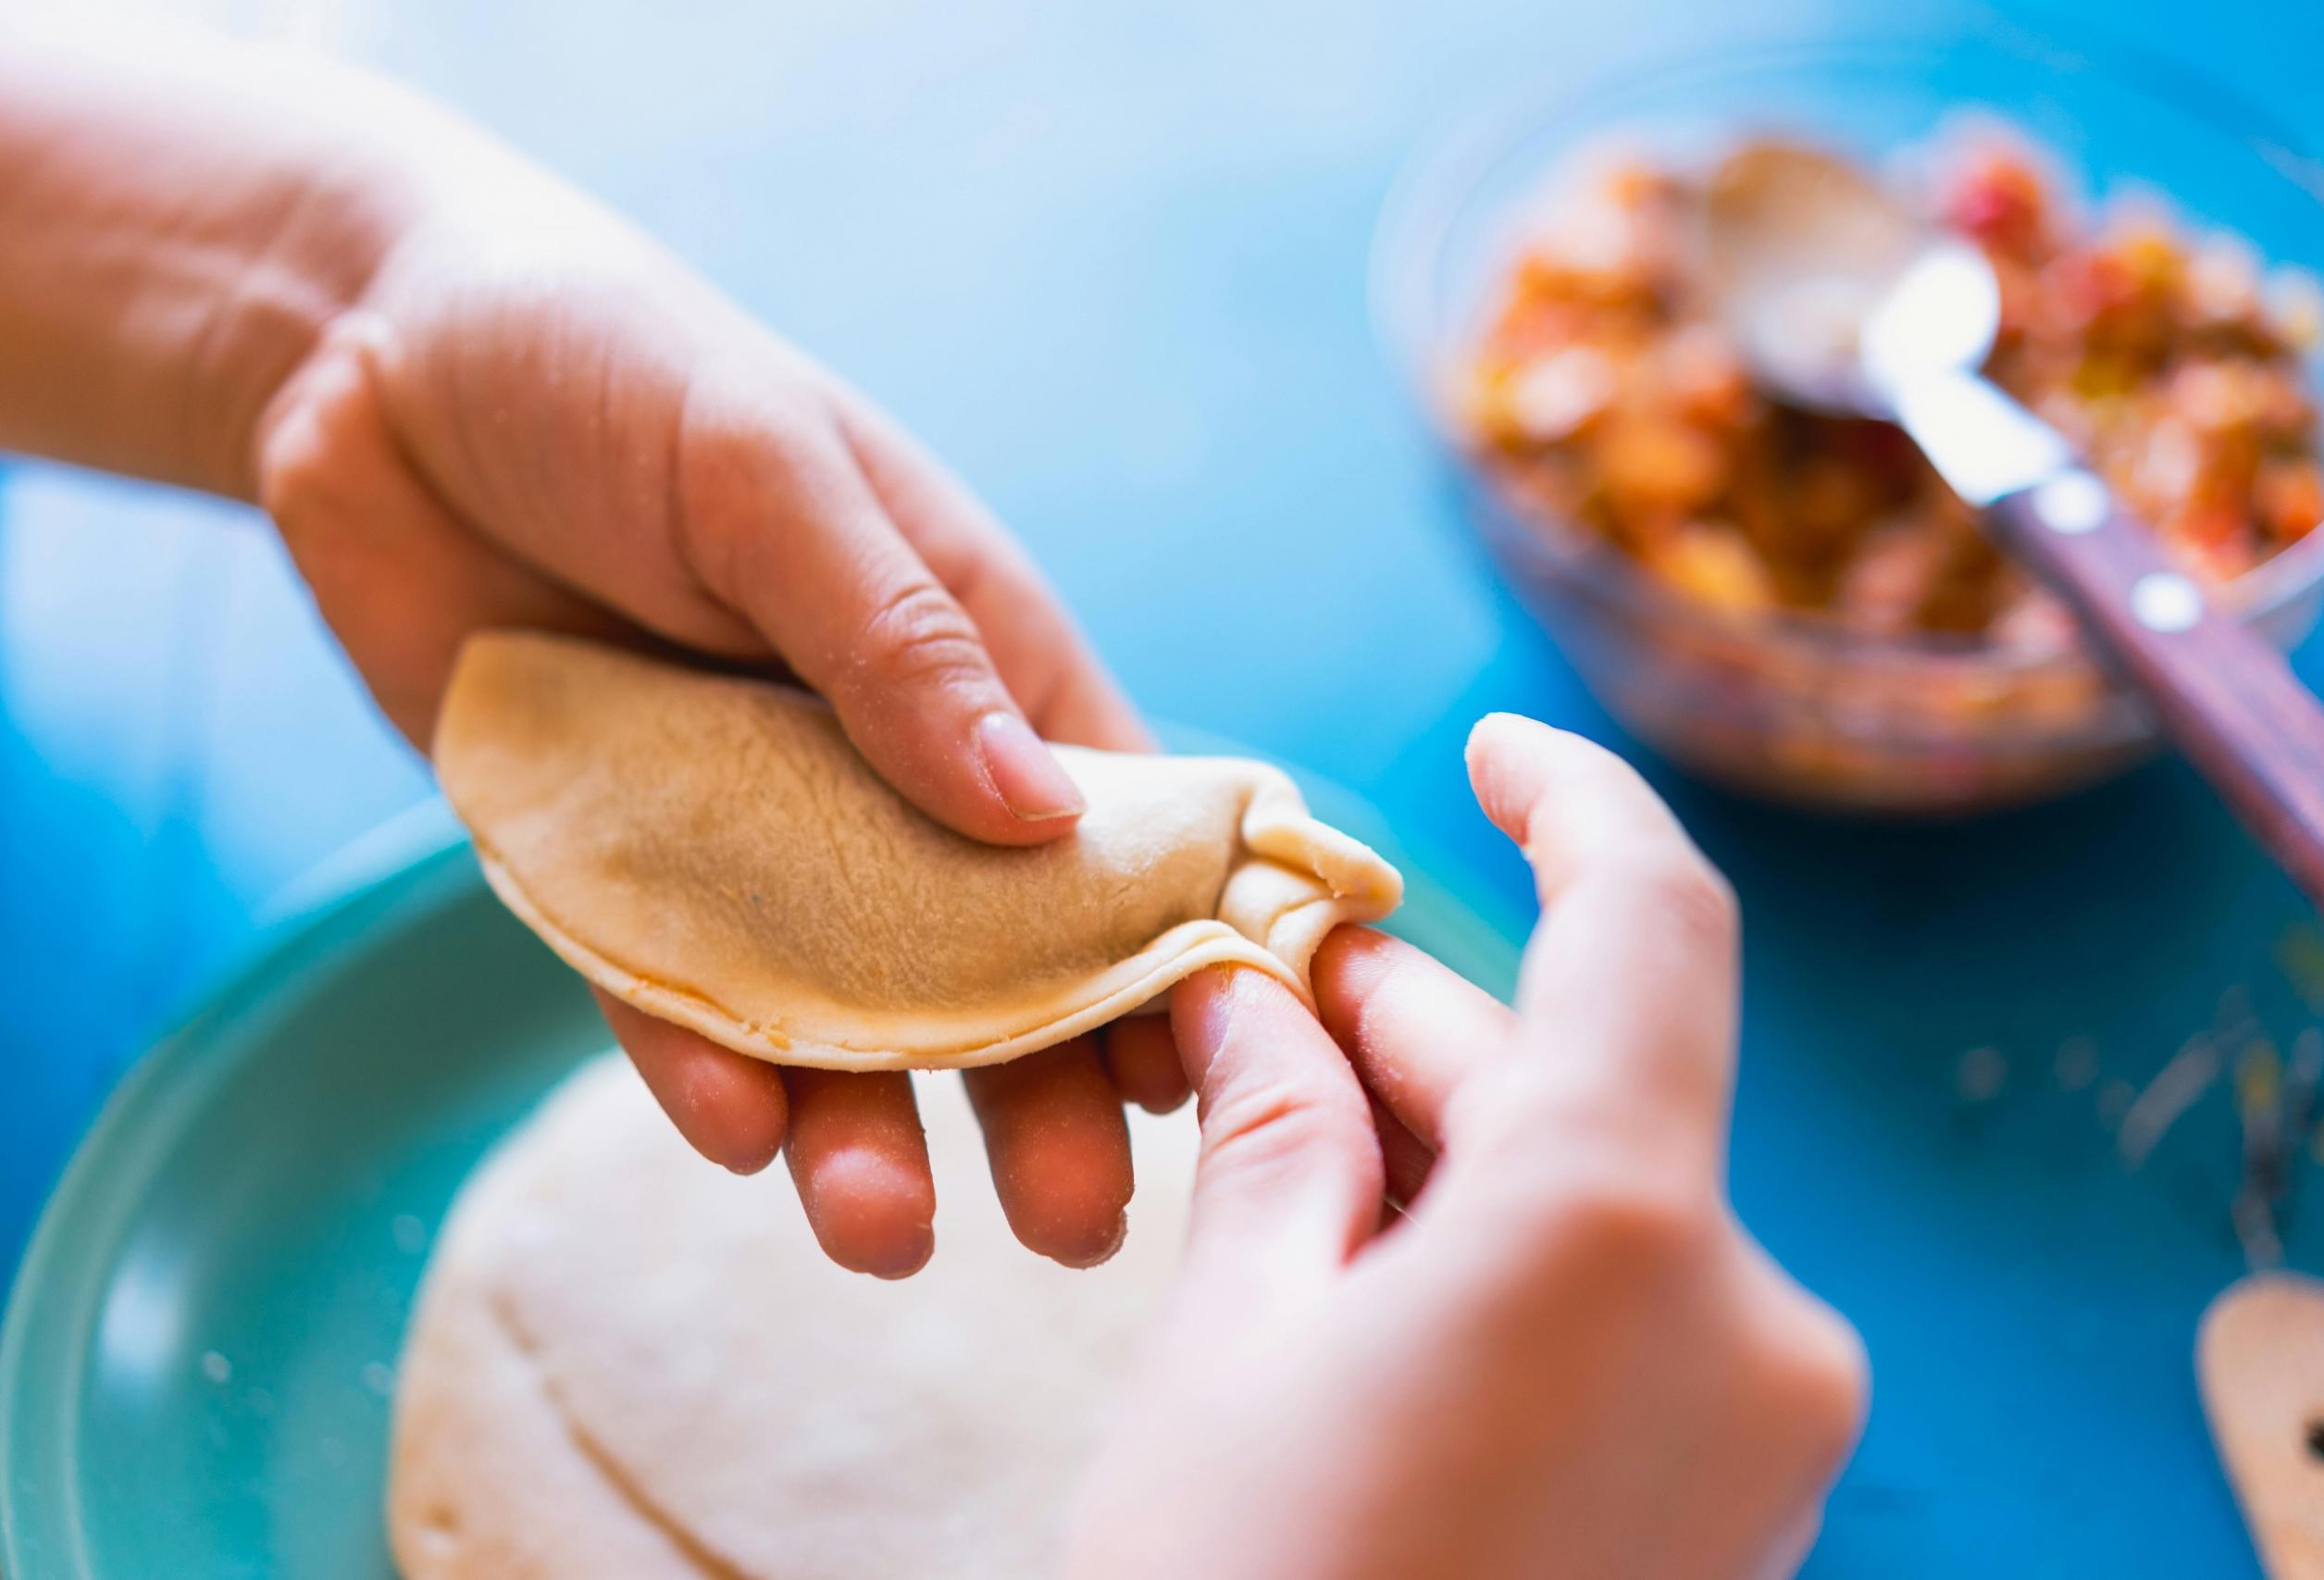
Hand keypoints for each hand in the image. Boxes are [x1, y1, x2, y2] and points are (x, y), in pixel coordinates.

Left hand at [0, 27, 1177, 1276]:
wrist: (370, 367)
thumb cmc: (622, 367)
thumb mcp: (775, 473)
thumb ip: (901, 643)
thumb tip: (1042, 814)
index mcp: (972, 656)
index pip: (1109, 827)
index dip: (1165, 945)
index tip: (1210, 1069)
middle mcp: (881, 768)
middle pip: (989, 958)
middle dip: (1039, 1087)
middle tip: (1074, 1224)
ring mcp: (749, 832)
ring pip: (835, 1010)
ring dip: (872, 1123)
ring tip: (886, 1230)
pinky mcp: (611, 873)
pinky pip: (665, 994)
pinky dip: (704, 1064)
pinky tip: (741, 1131)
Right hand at [1064, 714, 1866, 1579]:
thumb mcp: (1229, 1350)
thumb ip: (1278, 1137)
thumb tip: (1260, 996)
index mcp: (1623, 1234)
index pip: (1649, 920)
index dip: (1572, 800)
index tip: (1490, 750)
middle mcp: (1748, 1319)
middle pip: (1589, 1077)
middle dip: (1416, 1023)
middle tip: (1246, 988)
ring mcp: (1760, 1428)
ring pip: (1597, 1197)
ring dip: (1441, 1144)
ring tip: (1261, 1127)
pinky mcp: (1729, 1504)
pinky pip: (1620, 1308)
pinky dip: (1495, 1253)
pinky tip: (1348, 1261)